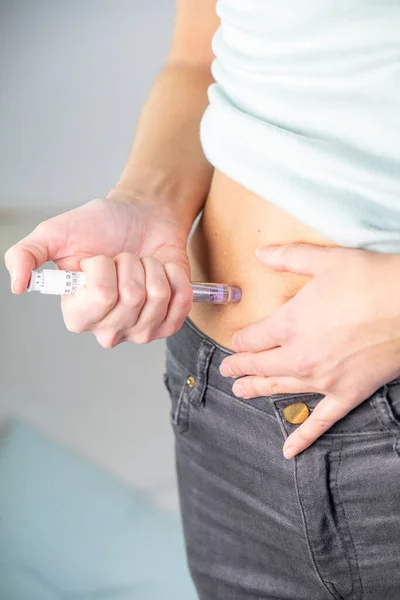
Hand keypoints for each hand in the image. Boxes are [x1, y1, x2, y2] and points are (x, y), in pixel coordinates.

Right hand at [4, 195, 192, 345]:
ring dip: (152, 267)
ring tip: (140, 263)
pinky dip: (174, 275)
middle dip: (130, 264)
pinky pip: (181, 301)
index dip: (104, 267)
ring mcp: (140, 331)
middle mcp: (107, 329)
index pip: (102, 296)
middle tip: (122, 259)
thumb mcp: (54, 233)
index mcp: (77, 314)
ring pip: (158, 296)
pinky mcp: (169, 324)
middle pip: (132, 297)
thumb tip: (17, 285)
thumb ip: (25, 255)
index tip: (98, 259)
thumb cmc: (100, 226)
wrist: (141, 217)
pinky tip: (161, 271)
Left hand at [219, 243, 399, 458]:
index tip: (236, 340)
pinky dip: (303, 437)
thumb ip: (287, 257)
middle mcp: (299, 356)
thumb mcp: (325, 261)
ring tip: (241, 393)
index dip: (240, 339)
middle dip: (240, 366)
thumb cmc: (370, 280)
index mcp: (289, 324)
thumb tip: (260, 252)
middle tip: (228, 371)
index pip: (252, 337)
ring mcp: (323, 380)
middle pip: (259, 364)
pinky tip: (288, 451)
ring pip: (280, 388)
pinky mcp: (347, 394)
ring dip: (257, 390)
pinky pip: (320, 421)